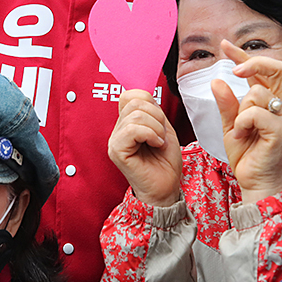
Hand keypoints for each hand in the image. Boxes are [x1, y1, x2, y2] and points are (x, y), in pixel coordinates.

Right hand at [108, 89, 182, 206]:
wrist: (167, 187)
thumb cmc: (165, 162)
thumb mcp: (163, 128)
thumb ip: (153, 111)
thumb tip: (146, 94)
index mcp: (127, 123)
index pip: (130, 95)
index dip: (149, 101)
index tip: (159, 121)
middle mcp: (118, 130)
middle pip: (134, 101)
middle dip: (157, 116)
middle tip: (161, 135)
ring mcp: (115, 140)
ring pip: (135, 115)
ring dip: (156, 127)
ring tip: (159, 142)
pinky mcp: (116, 151)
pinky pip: (132, 129)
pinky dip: (150, 134)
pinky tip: (155, 145)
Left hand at [212, 41, 281, 203]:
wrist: (253, 181)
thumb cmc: (246, 155)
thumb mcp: (230, 125)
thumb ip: (226, 103)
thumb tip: (216, 80)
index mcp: (271, 102)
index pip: (264, 70)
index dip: (244, 55)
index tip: (225, 46)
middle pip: (280, 68)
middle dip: (255, 62)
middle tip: (234, 70)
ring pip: (258, 92)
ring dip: (240, 108)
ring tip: (239, 129)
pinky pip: (256, 113)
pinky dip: (243, 121)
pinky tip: (243, 134)